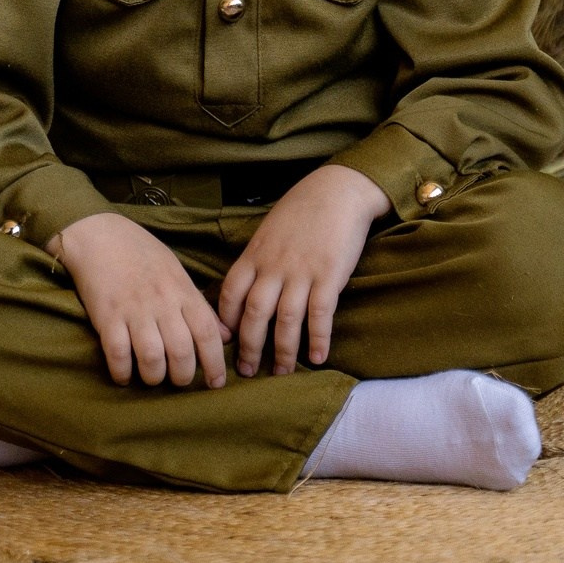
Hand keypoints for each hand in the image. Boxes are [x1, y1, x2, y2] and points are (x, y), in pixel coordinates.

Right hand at [47, 212, 227, 388]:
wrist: (99, 235)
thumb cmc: (141, 255)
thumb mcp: (177, 274)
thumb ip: (199, 306)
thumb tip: (225, 336)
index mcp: (182, 291)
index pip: (207, 332)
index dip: (215, 363)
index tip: (216, 383)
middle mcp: (162, 302)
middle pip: (181, 352)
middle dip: (183, 376)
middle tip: (178, 380)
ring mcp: (133, 310)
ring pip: (152, 358)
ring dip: (154, 377)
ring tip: (153, 377)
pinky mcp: (107, 317)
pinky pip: (118, 354)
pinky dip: (122, 372)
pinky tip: (124, 375)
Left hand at [217, 164, 389, 377]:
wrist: (338, 190)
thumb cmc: (302, 210)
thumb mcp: (268, 231)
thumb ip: (257, 259)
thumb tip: (247, 287)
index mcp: (254, 255)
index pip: (230, 294)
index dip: (225, 322)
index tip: (225, 342)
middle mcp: (273, 266)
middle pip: (254, 314)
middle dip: (249, 348)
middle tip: (247, 371)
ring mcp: (301, 272)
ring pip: (285, 320)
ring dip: (283, 351)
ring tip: (282, 372)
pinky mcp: (329, 275)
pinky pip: (320, 314)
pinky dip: (317, 339)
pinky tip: (317, 358)